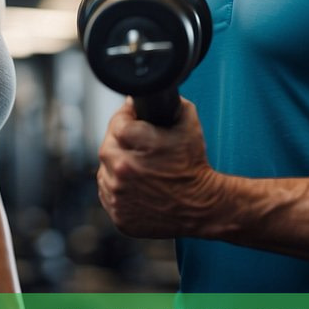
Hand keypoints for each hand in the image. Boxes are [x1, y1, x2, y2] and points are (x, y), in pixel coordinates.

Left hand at [96, 97, 222, 237]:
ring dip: (118, 165)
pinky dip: (119, 187)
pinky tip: (137, 184)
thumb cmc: (194, 165)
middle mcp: (122, 170)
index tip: (134, 118)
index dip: (127, 117)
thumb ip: (168, 102)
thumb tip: (147, 93)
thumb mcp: (188, 124)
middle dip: (121, 142)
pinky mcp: (118, 215)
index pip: (118, 122)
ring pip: (106, 170)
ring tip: (139, 166)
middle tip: (137, 144)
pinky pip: (109, 193)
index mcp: (136, 145)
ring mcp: (117, 195)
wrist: (202, 207)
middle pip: (108, 146)